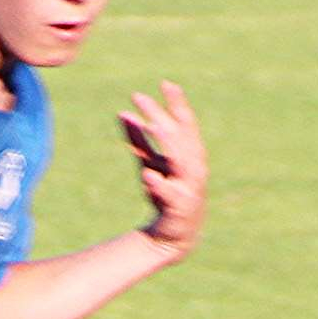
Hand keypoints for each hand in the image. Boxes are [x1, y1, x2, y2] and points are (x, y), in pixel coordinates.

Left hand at [121, 81, 207, 261]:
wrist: (173, 234)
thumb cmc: (165, 193)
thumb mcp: (150, 162)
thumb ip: (139, 140)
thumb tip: (123, 114)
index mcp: (191, 154)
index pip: (186, 124)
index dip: (177, 104)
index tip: (165, 83)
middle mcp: (195, 168)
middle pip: (178, 137)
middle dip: (160, 116)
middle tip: (138, 98)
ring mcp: (190, 188)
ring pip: (180, 161)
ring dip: (163, 142)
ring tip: (145, 124)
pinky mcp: (180, 209)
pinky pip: (170, 195)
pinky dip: (159, 185)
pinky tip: (146, 174)